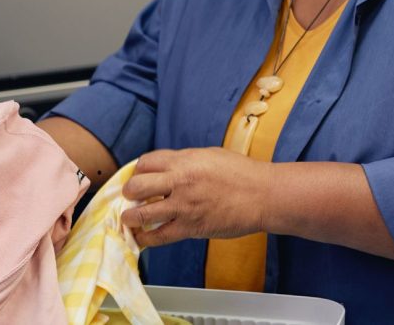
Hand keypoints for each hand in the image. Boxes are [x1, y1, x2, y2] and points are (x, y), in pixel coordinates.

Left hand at [120, 147, 273, 247]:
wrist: (263, 195)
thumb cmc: (242, 173)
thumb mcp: (210, 155)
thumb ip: (186, 161)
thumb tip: (167, 168)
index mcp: (185, 160)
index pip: (145, 162)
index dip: (138, 170)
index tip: (140, 177)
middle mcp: (180, 181)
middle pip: (136, 186)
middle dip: (130, 192)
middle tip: (133, 197)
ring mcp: (183, 206)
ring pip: (140, 213)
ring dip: (130, 216)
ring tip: (130, 218)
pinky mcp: (190, 228)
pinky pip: (157, 236)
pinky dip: (145, 238)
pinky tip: (141, 236)